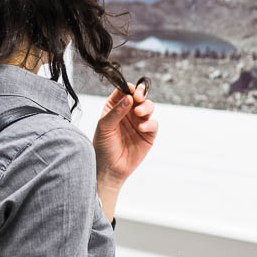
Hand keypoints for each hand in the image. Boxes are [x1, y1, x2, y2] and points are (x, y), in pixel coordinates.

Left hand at [91, 82, 156, 212]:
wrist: (109, 168)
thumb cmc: (103, 146)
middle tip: (138, 97)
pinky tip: (142, 128)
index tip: (130, 89)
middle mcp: (128, 113)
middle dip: (140, 94)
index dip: (128, 88)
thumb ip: (116, 111)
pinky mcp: (148, 134)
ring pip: (148, 107)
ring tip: (139, 113)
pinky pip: (153, 124)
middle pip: (139, 96)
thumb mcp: (105, 126)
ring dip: (146, 107)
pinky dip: (150, 123)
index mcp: (114, 107)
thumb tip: (128, 97)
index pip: (123, 91)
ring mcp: (139, 123)